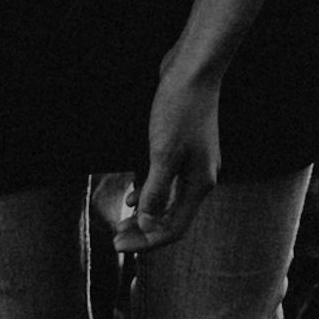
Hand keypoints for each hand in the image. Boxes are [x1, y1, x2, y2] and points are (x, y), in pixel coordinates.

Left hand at [115, 60, 221, 252]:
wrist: (192, 71)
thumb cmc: (179, 109)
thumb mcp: (163, 153)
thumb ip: (156, 191)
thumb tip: (147, 223)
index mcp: (199, 183)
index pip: (174, 227)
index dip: (147, 241)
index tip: (119, 246)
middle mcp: (200, 178)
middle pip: (172, 218)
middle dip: (145, 232)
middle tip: (117, 241)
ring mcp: (194, 163)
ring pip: (169, 201)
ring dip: (146, 215)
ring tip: (123, 225)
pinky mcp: (185, 149)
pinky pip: (167, 183)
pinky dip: (150, 193)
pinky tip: (134, 196)